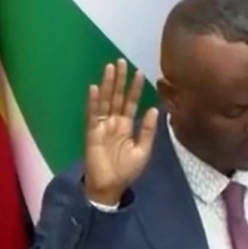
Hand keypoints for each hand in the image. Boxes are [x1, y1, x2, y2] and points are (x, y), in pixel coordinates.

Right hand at [82, 59, 158, 204]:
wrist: (110, 187)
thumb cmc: (126, 170)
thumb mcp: (143, 151)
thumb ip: (148, 130)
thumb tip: (156, 109)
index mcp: (127, 125)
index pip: (131, 102)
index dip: (135, 88)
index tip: (140, 72)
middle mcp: (114, 122)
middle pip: (117, 97)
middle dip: (119, 80)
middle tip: (122, 61)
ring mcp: (102, 126)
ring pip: (105, 101)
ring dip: (107, 85)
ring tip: (110, 68)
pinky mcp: (91, 132)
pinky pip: (92, 115)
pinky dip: (93, 102)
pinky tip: (94, 88)